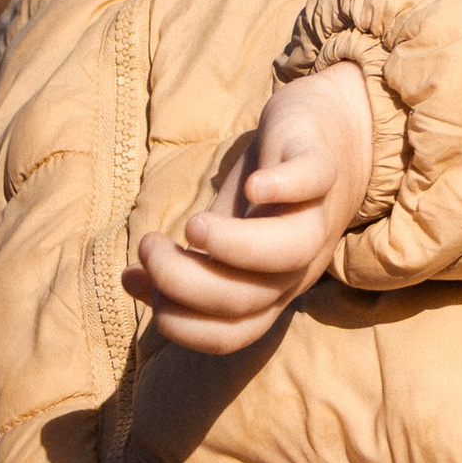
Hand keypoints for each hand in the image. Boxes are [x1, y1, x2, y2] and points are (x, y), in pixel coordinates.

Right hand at [125, 61, 377, 357]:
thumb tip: (130, 282)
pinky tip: (252, 185)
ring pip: (289, 251)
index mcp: (274, 288)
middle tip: (149, 245)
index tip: (140, 281)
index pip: (232, 336)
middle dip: (183, 283)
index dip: (179, 323)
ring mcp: (317, 212)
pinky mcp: (323, 160)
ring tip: (191, 226)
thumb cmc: (269, 190)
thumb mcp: (220, 231)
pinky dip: (284, 185)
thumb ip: (186, 262)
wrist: (331, 126)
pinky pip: (313, 179)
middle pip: (247, 302)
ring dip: (232, 245)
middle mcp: (300, 262)